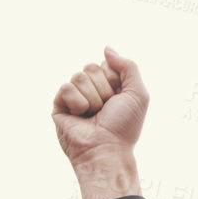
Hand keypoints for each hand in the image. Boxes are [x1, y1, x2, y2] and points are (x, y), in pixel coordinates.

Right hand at [51, 46, 148, 166]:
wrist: (107, 149)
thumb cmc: (124, 126)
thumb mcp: (138, 93)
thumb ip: (128, 66)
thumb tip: (106, 48)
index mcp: (108, 85)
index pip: (105, 64)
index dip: (114, 79)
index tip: (118, 98)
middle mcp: (91, 89)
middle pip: (91, 67)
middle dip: (103, 89)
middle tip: (106, 109)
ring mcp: (74, 97)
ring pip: (79, 76)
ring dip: (92, 98)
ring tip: (94, 115)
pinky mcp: (59, 105)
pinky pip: (66, 88)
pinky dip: (78, 103)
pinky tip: (80, 116)